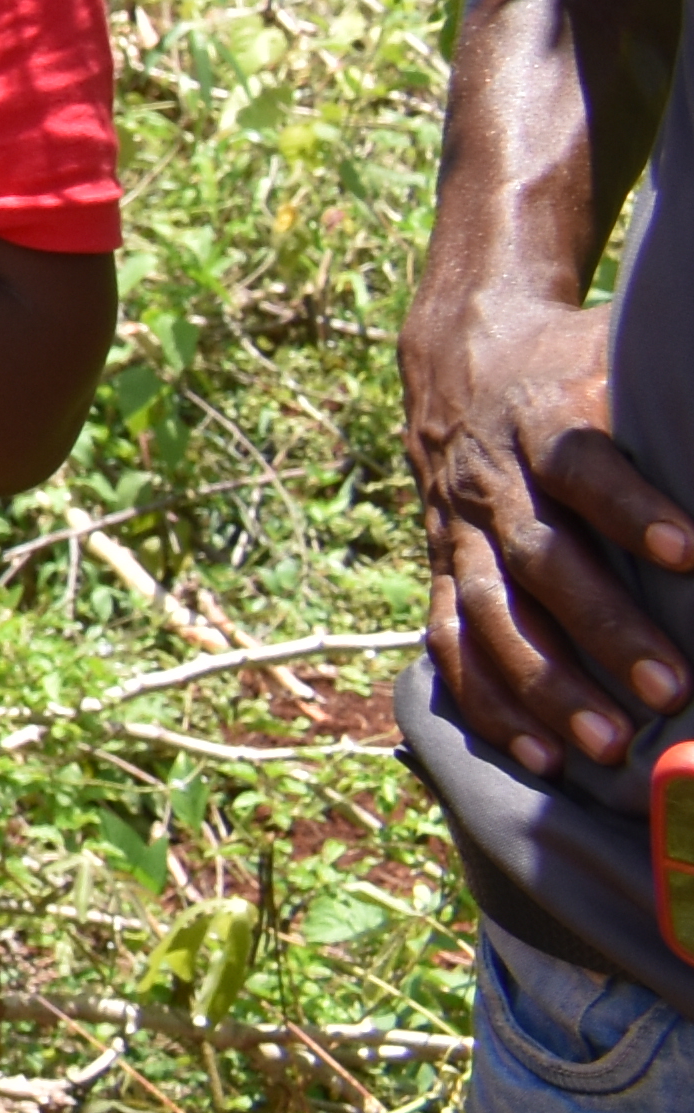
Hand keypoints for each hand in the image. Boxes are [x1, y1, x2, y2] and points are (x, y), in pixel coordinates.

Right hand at [404, 282, 692, 773]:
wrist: (461, 360)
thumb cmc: (577, 363)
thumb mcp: (623, 353)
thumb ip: (677, 401)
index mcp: (541, 415)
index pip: (580, 463)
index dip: (631, 507)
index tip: (693, 552)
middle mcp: (491, 479)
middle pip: (539, 558)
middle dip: (606, 628)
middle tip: (675, 688)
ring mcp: (458, 532)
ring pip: (493, 616)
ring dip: (549, 686)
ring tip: (612, 746)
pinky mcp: (443, 571)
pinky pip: (452, 646)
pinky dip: (492, 707)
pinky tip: (542, 760)